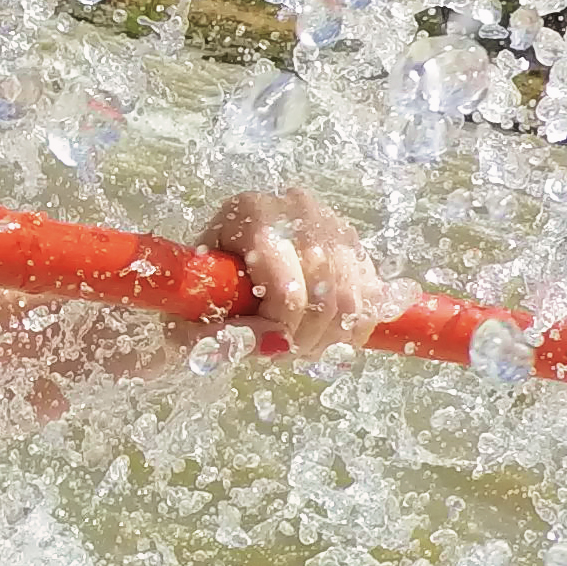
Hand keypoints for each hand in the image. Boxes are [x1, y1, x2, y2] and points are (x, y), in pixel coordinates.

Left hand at [200, 187, 384, 356]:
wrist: (232, 236)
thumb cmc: (209, 266)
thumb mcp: (195, 289)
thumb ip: (206, 327)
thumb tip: (238, 352)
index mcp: (253, 214)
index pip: (285, 290)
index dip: (277, 331)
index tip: (259, 352)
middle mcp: (298, 210)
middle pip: (324, 297)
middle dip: (304, 340)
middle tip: (282, 355)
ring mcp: (332, 223)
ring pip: (351, 301)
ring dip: (330, 339)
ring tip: (301, 347)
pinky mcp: (354, 242)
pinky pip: (371, 297)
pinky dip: (353, 328)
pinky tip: (326, 336)